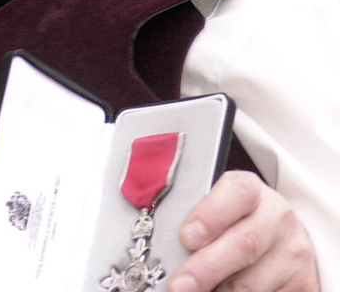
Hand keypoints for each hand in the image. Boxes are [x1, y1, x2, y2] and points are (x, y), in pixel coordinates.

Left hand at [167, 171, 318, 291]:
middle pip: (243, 245)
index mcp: (251, 189)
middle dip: (205, 269)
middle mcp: (277, 217)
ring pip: (252, 282)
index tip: (186, 237)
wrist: (279, 235)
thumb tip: (166, 243)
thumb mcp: (218, 204)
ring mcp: (293, 253)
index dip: (210, 216)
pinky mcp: (303, 285)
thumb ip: (196, 215)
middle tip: (179, 285)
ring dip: (219, 291)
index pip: (236, 194)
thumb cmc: (234, 219)